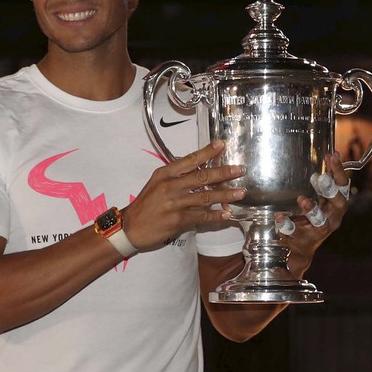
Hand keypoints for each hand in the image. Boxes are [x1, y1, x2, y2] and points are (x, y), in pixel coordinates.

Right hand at [123, 140, 245, 251]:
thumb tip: (202, 171)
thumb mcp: (157, 183)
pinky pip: (202, 216)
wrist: (131, 227)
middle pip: (202, 177)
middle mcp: (170, 186)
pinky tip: (227, 214)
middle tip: (240, 170)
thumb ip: (177, 176)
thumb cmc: (146, 204)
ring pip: (206, 197)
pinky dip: (216, 215)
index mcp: (165, 174)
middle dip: (223, 173)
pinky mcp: (178, 220)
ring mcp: (175, 203)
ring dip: (226, 195)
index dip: (207, 152)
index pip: (190, 160)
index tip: (222, 145)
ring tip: (240, 192)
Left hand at [277, 151, 351, 272]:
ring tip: (302, 199)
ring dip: (312, 210)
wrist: (299, 250)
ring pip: (321, 222)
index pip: (343, 186)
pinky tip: (279, 216)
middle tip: (320, 178)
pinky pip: (295, 233)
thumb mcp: (319, 199)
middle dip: (330, 191)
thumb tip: (328, 155)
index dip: (339, 171)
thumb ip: (324, 181)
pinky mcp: (304, 241)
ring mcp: (319, 232)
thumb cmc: (311, 219)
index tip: (332, 156)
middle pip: (339, 204)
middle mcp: (333, 219)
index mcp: (337, 205)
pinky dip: (287, 224)